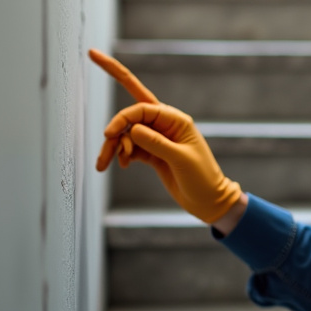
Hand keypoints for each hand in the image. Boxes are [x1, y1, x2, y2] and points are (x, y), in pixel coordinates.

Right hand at [89, 49, 243, 224]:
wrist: (207, 201)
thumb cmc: (201, 178)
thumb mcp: (180, 159)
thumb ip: (156, 143)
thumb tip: (133, 129)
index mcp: (176, 121)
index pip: (144, 108)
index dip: (124, 117)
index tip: (109, 133)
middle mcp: (166, 126)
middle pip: (133, 118)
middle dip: (116, 129)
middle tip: (105, 146)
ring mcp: (158, 140)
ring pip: (128, 135)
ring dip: (114, 147)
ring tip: (102, 164)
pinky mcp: (152, 154)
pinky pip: (130, 149)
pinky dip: (121, 155)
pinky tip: (122, 165)